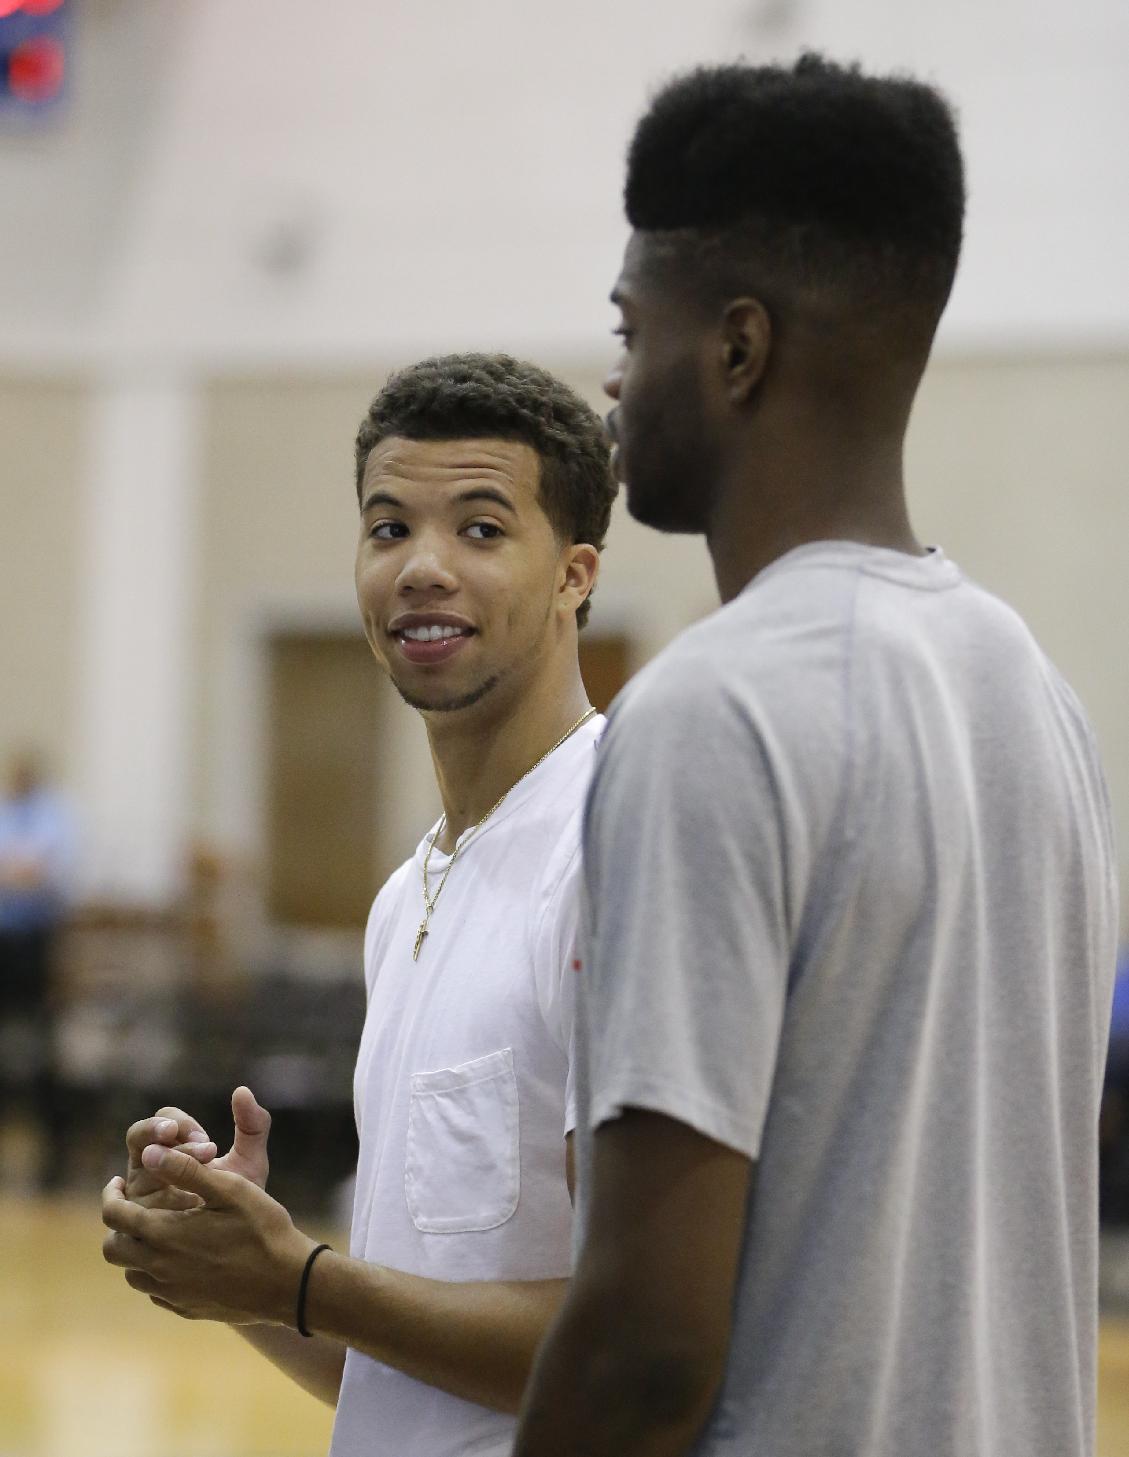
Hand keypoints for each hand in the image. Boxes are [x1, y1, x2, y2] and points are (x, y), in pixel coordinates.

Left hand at [102, 1146, 315, 1326]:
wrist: (288, 1283)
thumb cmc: (262, 1229)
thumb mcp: (228, 1188)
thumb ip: (185, 1169)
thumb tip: (149, 1153)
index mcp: (166, 1234)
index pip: (114, 1215)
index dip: (110, 1195)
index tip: (117, 1182)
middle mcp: (160, 1268)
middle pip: (113, 1248)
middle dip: (117, 1223)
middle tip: (132, 1205)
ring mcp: (172, 1293)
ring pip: (132, 1272)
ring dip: (136, 1249)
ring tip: (157, 1229)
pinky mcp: (185, 1308)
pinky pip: (155, 1290)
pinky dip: (156, 1271)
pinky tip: (180, 1256)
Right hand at [124, 1086, 270, 1211]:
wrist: (239, 1246)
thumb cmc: (240, 1198)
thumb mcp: (249, 1163)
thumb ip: (253, 1126)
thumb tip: (242, 1090)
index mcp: (173, 1145)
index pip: (165, 1118)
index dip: (181, 1123)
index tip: (207, 1140)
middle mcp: (148, 1165)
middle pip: (138, 1136)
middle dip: (160, 1135)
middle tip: (196, 1148)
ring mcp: (138, 1194)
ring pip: (134, 1172)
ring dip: (161, 1171)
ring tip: (190, 1183)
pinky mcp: (135, 1224)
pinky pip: (132, 1211)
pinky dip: (154, 1209)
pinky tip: (182, 1213)